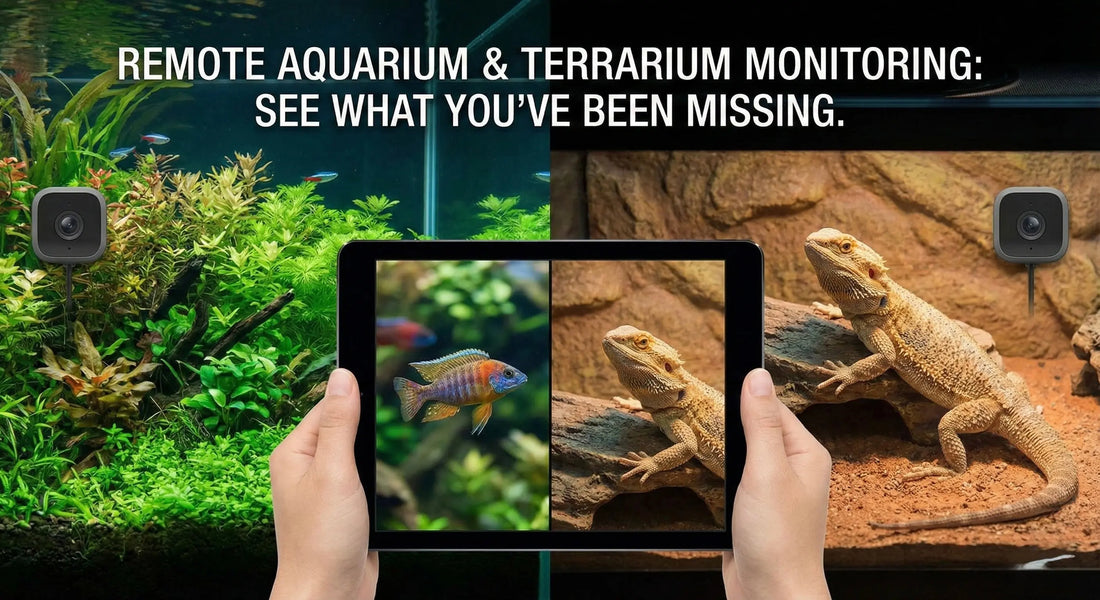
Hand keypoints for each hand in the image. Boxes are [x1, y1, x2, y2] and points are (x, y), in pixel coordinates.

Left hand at [270, 368, 378, 599]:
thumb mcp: (334, 471)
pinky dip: (377, 480)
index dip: (354, 395)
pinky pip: (362, 480)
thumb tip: (342, 376)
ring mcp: (323, 490)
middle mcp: (304, 469)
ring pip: (355, 455)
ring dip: (374, 456)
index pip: (327, 406)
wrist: (329, 596)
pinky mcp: (342, 509)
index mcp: (293, 453)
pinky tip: (386, 486)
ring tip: (387, 456)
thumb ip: (339, 423)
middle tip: (396, 417)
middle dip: (367, 427)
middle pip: (342, 427)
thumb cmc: (323, 539)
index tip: (385, 381)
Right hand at [724, 368, 831, 599]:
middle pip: (757, 430)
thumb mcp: (766, 471)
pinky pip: (736, 482)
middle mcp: (794, 470)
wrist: (771, 596)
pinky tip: (709, 480)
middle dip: (731, 427)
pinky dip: (721, 478)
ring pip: (743, 456)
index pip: (773, 408)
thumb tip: (757, 376)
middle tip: (704, 422)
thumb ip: (761, 423)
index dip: (746, 399)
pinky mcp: (756, 512)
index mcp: (807, 454)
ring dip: (724, 454)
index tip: (716, 391)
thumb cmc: (777, 539)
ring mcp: (775, 492)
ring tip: (703, 448)